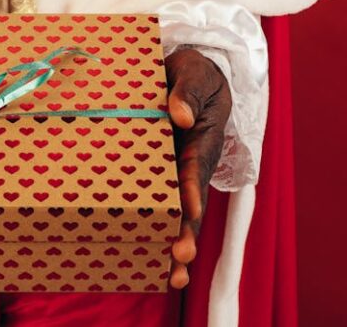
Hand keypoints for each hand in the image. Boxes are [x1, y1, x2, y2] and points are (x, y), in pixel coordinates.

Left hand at [164, 48, 231, 288]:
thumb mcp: (194, 72)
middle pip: (190, 202)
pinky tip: (144, 257)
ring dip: (174, 241)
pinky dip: (153, 227)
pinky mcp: (157, 173)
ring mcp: (175, 171)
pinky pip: (156, 201)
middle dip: (187, 230)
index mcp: (201, 138)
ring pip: (176, 211)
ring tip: (171, 277)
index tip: (191, 208)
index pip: (196, 166)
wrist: (187, 70)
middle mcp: (190, 161)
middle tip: (181, 260)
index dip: (193, 188)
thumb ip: (187, 91)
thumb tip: (179, 115)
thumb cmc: (193, 71)